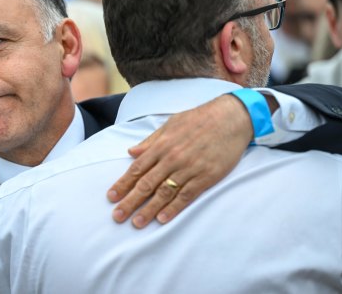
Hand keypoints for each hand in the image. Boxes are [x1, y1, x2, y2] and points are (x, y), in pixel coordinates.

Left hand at [107, 94, 252, 227]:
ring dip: (149, 209)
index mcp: (161, 146)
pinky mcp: (206, 176)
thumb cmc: (198, 119)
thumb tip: (131, 152)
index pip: (136, 169)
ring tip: (137, 222)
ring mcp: (189, 169)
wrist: (230, 118)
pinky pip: (187, 195)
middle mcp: (171, 158)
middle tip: (117, 216)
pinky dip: (174, 208)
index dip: (123, 184)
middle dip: (130, 201)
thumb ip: (150, 141)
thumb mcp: (170, 125)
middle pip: (146, 184)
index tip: (111, 197)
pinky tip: (163, 218)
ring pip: (164, 193)